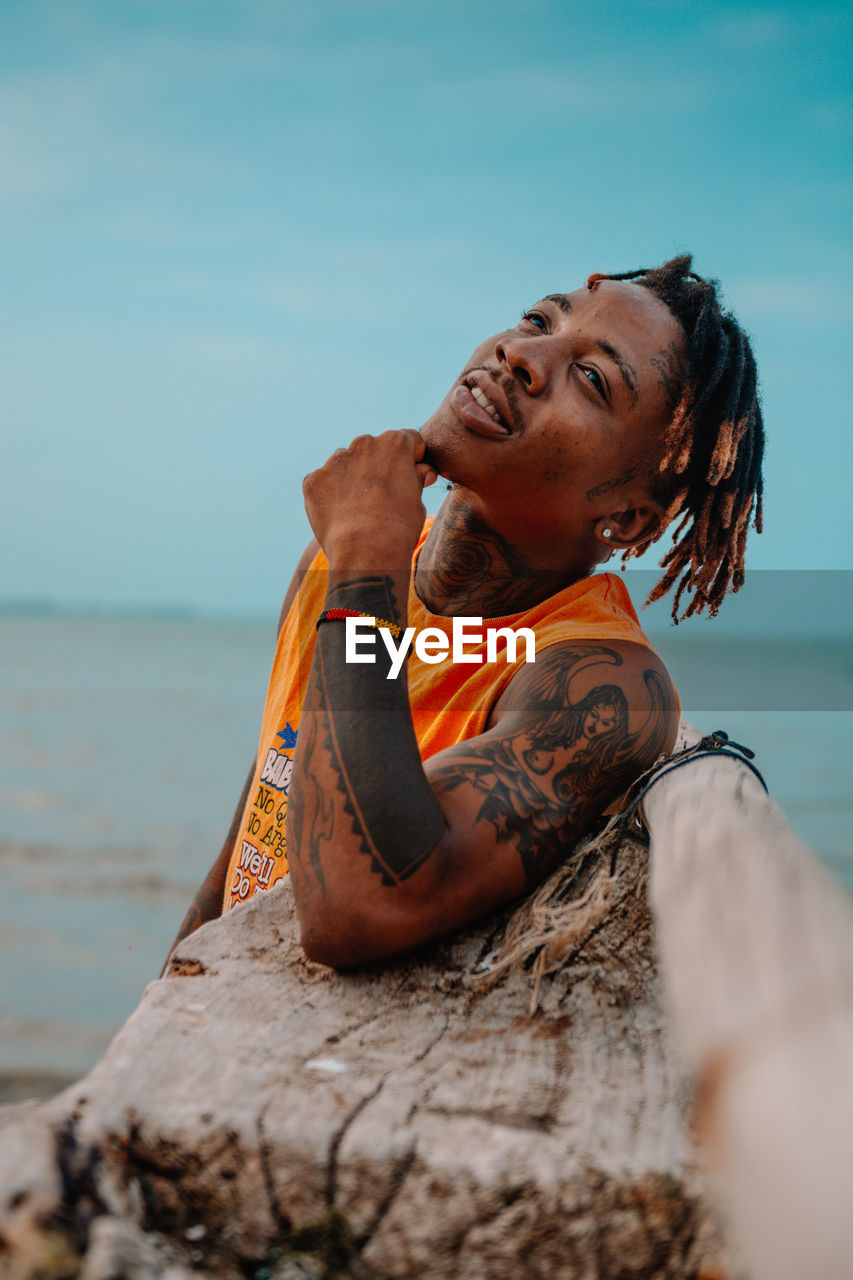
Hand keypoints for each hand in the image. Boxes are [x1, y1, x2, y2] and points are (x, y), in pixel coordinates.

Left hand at [302, 430, 437, 564]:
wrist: (365, 550)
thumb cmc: (398, 526)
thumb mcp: (417, 500)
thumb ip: (416, 478)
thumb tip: (423, 470)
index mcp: (394, 443)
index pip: (408, 440)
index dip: (412, 459)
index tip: (411, 476)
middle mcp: (363, 443)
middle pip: (374, 449)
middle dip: (378, 466)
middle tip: (383, 497)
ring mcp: (335, 460)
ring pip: (346, 464)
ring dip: (352, 478)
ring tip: (359, 509)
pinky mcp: (314, 479)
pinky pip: (324, 482)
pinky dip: (330, 494)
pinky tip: (340, 515)